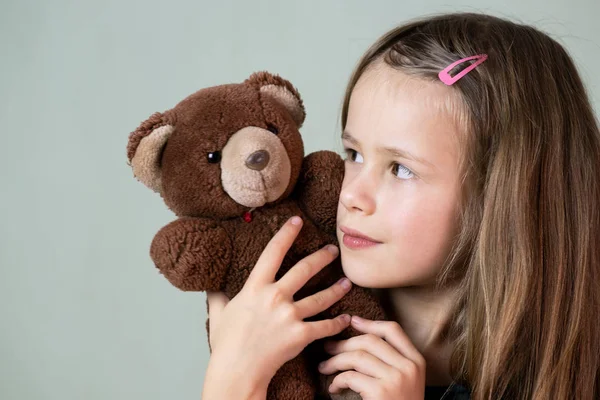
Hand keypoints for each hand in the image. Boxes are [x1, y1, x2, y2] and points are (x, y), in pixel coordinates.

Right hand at [203, 216, 352, 397]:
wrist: (236, 371)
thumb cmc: (226, 344)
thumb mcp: (218, 314)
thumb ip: (217, 296)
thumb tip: (211, 286)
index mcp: (255, 288)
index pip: (273, 252)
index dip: (286, 234)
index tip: (297, 221)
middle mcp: (274, 297)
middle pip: (304, 269)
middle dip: (322, 257)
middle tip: (332, 250)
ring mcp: (289, 315)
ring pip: (321, 297)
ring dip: (337, 289)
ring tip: (347, 282)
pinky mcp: (300, 335)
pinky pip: (324, 326)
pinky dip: (338, 323)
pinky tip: (346, 318)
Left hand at [318, 316, 425, 399]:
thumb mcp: (405, 381)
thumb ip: (391, 360)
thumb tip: (358, 335)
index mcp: (416, 361)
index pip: (393, 330)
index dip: (369, 323)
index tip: (352, 320)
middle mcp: (409, 367)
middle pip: (370, 341)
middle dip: (344, 342)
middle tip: (327, 348)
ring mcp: (396, 379)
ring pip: (357, 356)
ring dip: (335, 361)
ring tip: (324, 367)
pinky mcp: (381, 392)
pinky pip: (350, 376)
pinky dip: (337, 381)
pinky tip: (333, 388)